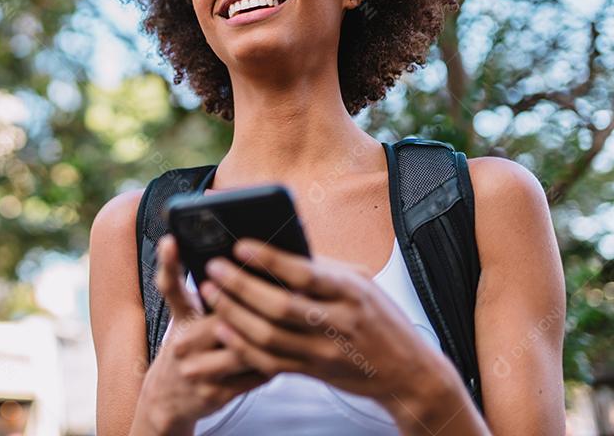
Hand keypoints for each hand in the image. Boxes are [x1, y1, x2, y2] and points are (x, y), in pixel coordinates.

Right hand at [134, 235, 268, 434]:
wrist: (167, 399)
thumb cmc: (186, 348)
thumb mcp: (185, 318)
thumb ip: (205, 294)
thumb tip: (237, 265)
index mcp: (179, 317)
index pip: (170, 286)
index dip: (168, 263)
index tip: (170, 241)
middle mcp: (183, 342)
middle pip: (222, 317)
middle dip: (252, 307)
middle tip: (283, 291)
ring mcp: (197, 369)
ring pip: (242, 347)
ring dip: (269, 337)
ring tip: (292, 323)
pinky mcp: (214, 393)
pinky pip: (253, 375)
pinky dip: (273, 362)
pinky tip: (286, 353)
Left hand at [197, 238, 447, 407]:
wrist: (408, 372)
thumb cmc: (379, 318)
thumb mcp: (360, 283)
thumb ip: (322, 268)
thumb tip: (278, 244)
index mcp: (351, 292)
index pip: (305, 273)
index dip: (269, 259)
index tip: (240, 245)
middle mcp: (339, 322)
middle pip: (280, 306)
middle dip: (240, 286)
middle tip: (213, 268)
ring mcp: (325, 351)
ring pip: (269, 336)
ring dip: (233, 313)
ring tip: (210, 292)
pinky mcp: (313, 372)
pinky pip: (270, 362)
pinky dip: (242, 346)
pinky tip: (222, 328)